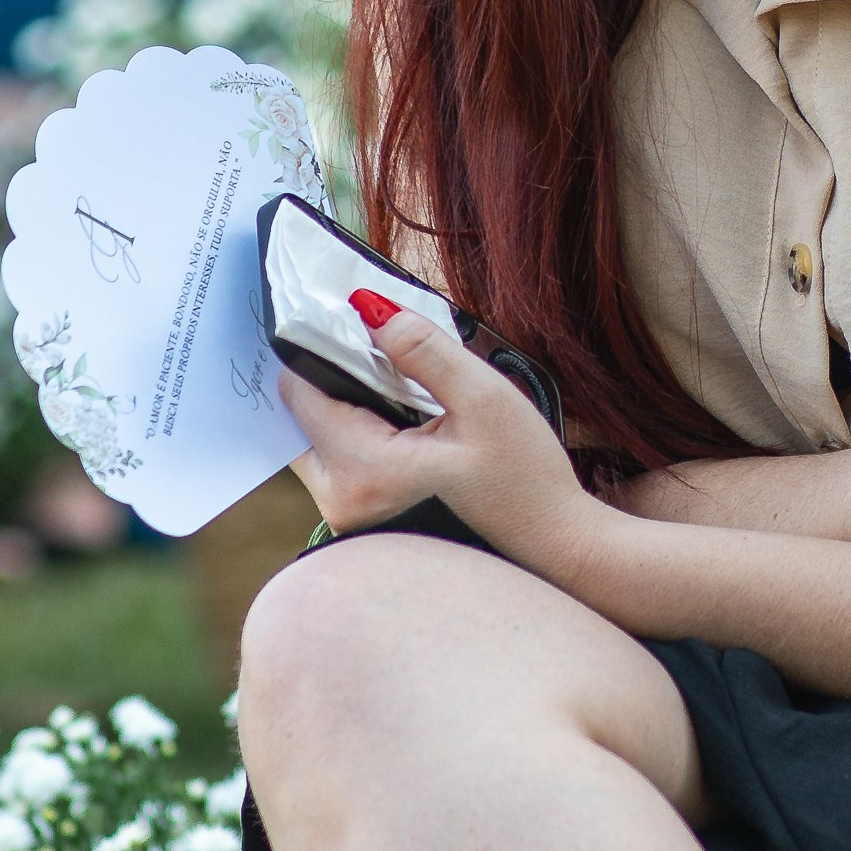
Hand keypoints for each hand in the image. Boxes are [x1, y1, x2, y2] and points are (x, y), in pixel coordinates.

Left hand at [281, 310, 593, 566]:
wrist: (549, 542)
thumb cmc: (525, 480)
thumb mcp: (485, 399)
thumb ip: (425, 351)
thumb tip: (370, 309)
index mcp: (364, 471)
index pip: (301, 392)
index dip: (320, 345)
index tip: (355, 315)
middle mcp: (342, 500)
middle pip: (300, 416)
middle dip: (332, 374)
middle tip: (381, 347)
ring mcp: (350, 514)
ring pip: (316, 436)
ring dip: (345, 401)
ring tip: (398, 379)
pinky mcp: (363, 516)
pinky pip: (337, 457)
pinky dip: (358, 426)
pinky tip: (402, 414)